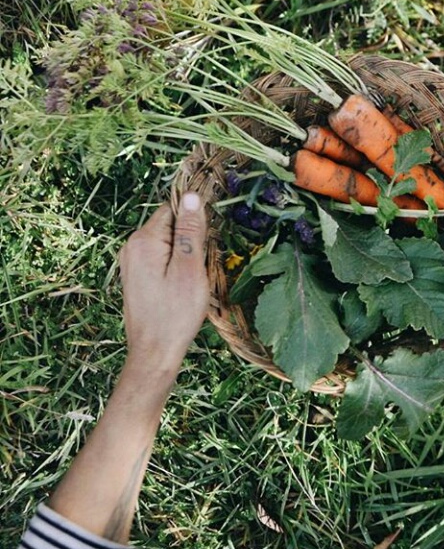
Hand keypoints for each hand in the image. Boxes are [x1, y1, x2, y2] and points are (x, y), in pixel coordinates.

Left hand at [118, 192, 209, 373]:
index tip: (207, 241)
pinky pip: (160, 256)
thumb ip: (190, 231)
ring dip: (183, 253)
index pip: (173, 208)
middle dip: (189, 237)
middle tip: (200, 266)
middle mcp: (131, 246)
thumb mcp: (190, 269)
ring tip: (191, 278)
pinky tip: (181, 285)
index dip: (194, 219)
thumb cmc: (175, 314)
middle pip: (169, 224)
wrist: (154, 352)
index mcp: (144, 240)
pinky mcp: (135, 274)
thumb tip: (192, 196)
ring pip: (166, 240)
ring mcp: (131, 261)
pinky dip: (174, 263)